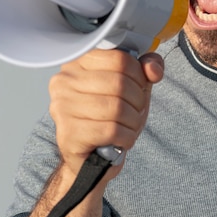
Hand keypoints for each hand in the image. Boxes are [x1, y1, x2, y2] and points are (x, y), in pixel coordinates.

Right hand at [49, 49, 163, 179]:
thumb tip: (154, 69)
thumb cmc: (109, 118)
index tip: (138, 87)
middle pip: (119, 83)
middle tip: (136, 110)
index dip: (138, 75)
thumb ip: (145, 69)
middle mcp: (64, 82)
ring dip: (133, 120)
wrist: (90, 158)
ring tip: (129, 126)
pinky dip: (126, 137)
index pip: (119, 58)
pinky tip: (122, 139)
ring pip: (117, 108)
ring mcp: (62, 108)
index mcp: (77, 63)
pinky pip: (112, 130)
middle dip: (138, 100)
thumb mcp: (131, 87)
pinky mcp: (69, 134)